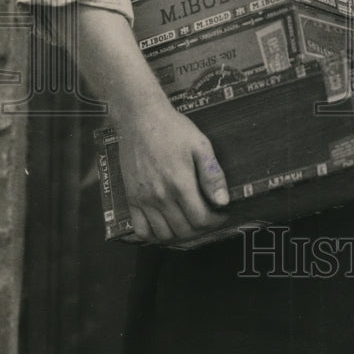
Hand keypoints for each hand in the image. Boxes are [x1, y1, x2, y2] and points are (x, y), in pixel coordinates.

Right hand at [71, 6, 230, 245]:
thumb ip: (212, 174)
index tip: (222, 214)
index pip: (201, 220)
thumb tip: (223, 201)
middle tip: (208, 218)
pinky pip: (141, 231)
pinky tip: (166, 226)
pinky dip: (154, 236)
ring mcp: (143, 199)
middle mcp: (161, 196)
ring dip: (180, 235)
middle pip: (184, 231)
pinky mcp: (130, 198)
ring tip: (190, 222)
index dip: (216, 222)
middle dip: (202, 229)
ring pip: (164, 235)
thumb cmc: (173, 128)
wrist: (140, 118)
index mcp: (180, 183)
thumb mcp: (200, 145)